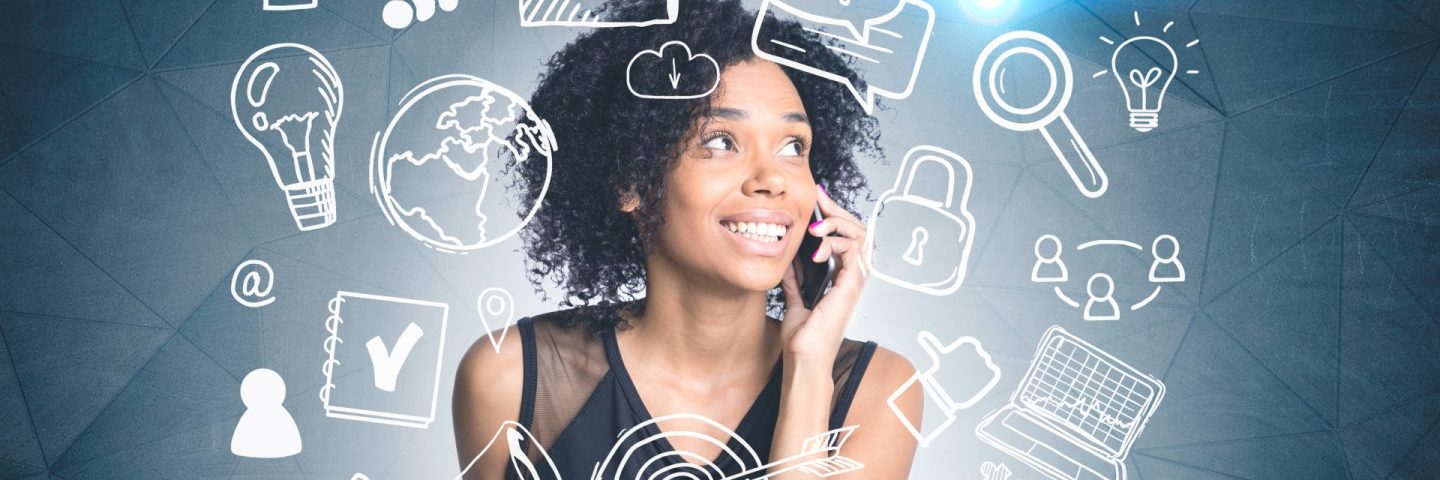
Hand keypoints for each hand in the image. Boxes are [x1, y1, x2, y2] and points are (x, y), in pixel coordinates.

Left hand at [780, 184, 869, 360]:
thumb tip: (787, 260)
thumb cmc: (803, 338)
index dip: (833, 216)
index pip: (846, 237)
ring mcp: (855, 281)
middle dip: (838, 210)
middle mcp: (853, 277)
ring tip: (815, 227)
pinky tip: (815, 251)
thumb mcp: (794, 299)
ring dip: (837, 224)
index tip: (816, 199)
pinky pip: (853, 252)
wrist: (803, 360)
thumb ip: (794, 280)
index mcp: (842, 278)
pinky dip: (834, 244)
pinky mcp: (852, 287)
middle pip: (857, 230)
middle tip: (819, 197)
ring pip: (860, 235)